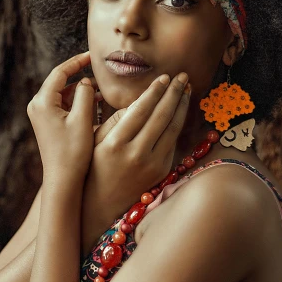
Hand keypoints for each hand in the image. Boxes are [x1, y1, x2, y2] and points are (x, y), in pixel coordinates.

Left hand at [26, 51, 98, 186]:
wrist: (62, 180)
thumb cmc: (73, 152)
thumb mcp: (83, 119)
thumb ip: (85, 94)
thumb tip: (86, 81)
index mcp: (43, 102)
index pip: (60, 72)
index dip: (77, 61)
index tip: (92, 55)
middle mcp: (37, 106)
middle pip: (60, 81)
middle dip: (80, 74)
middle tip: (99, 68)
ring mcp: (40, 115)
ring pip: (62, 93)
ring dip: (80, 89)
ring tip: (101, 89)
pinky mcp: (46, 123)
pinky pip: (62, 104)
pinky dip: (77, 101)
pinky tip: (94, 102)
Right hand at [88, 73, 190, 211]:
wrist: (101, 205)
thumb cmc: (94, 166)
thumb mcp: (97, 140)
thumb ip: (117, 119)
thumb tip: (140, 100)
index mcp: (115, 143)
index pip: (140, 110)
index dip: (154, 91)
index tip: (164, 77)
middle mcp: (135, 154)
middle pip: (161, 117)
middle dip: (174, 93)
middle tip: (182, 76)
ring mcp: (151, 164)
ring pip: (172, 128)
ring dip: (182, 106)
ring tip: (187, 88)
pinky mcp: (161, 171)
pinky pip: (173, 141)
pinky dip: (178, 122)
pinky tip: (181, 109)